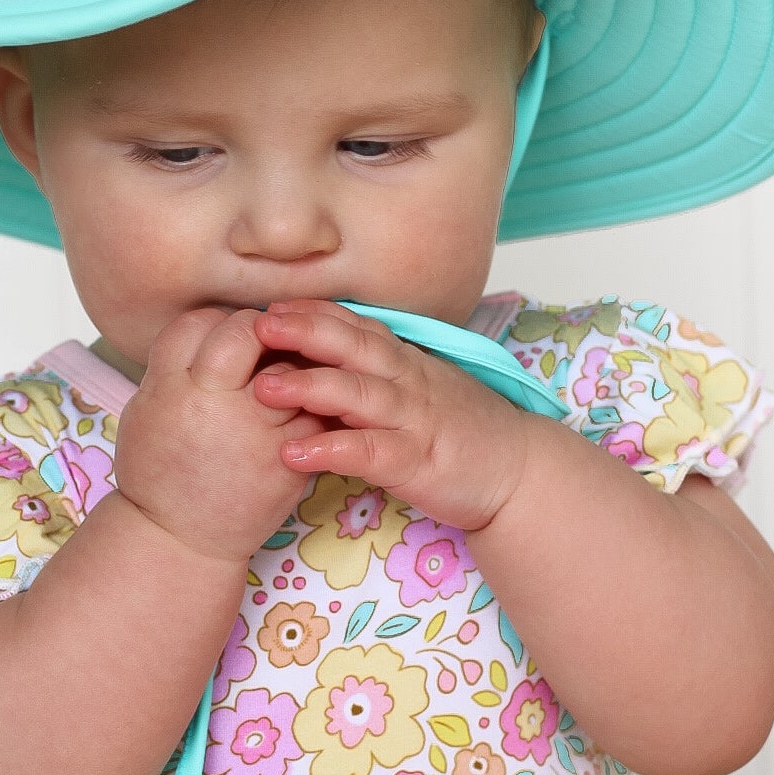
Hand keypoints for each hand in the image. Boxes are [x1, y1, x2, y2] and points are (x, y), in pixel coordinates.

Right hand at [113, 307, 326, 564]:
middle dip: (262, 330)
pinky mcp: (287, 458)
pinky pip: (315, 410)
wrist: (181, 539)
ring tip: (286, 376)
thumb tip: (215, 326)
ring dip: (294, 363)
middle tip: (263, 346)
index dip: (219, 322)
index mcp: (170, 387)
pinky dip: (314, 402)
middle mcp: (212, 402)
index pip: (202, 321)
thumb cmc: (160, 472)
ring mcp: (254, 430)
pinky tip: (302, 406)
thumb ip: (178, 365)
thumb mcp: (148, 408)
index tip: (226, 338)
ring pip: (292, 367)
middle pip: (249, 332)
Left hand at [250, 300, 531, 531]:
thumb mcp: (418, 389)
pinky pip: (369, 451)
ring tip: (262, 386)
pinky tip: (294, 453)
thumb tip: (323, 360)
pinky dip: (331, 449)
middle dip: (304, 331)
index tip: (271, 304)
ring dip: (309, 386)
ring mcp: (413, 418)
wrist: (518, 470)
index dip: (313, 313)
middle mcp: (408, 381)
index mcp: (405, 362)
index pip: (356, 326)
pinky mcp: (416, 460)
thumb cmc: (462, 430)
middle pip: (352, 346)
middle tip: (256, 323)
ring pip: (358, 393)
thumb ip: (377, 373)